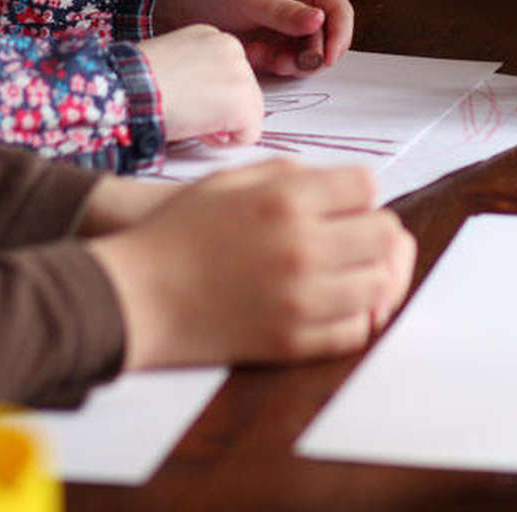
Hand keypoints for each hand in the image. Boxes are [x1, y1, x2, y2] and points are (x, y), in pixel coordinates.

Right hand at [88, 159, 415, 368]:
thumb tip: (339, 185)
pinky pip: (355, 331)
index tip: (344, 204)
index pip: (368, 187)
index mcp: (286, 199)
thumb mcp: (229, 181)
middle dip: (375, 231)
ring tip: (352, 271)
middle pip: (386, 234)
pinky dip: (356, 317)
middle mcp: (302, 246)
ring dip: (373, 275)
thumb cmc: (175, 233)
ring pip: (380, 284)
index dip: (359, 194)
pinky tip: (340, 305)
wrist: (131, 297)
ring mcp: (301, 298)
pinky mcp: (292, 341)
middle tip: (355, 238)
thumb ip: (289, 175)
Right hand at [136, 24, 264, 144]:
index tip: (183, 96)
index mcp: (214, 36)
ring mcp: (243, 74)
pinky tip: (200, 131)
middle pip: (245, 92)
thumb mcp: (173, 61)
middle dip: (220, 110)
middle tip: (186, 111)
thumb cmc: (136, 82)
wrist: (126, 89)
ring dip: (224, 124)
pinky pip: (250, 134)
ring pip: (250, 112)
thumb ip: (200, 71)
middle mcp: (234, 48)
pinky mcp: (245, 102)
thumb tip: (212, 97)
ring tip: (190, 118)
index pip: (229, 74)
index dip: (209, 94)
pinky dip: (228, 142)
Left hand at [154, 0, 353, 75]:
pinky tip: (252, 53)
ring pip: (309, 53)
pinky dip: (273, 63)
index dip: (339, 35)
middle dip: (310, 53)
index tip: (327, 58)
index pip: (339, 9)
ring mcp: (290, 24)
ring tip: (263, 58)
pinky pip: (288, 61)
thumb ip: (288, 13)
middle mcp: (304, 2)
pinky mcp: (274, 42)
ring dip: (291, 62)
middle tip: (287, 63)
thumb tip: (321, 20)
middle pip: (327, 36)